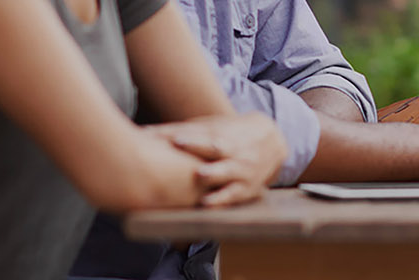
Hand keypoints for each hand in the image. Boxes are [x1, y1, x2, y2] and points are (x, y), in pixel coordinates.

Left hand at [145, 113, 286, 206]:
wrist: (273, 140)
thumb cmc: (231, 135)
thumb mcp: (213, 127)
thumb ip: (184, 132)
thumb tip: (145, 135)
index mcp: (217, 132)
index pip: (192, 130)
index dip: (172, 132)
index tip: (151, 133)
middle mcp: (229, 149)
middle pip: (210, 144)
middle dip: (195, 143)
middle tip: (177, 141)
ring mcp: (239, 168)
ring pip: (225, 169)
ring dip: (213, 172)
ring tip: (200, 175)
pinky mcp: (246, 187)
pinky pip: (233, 194)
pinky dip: (222, 199)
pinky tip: (207, 204)